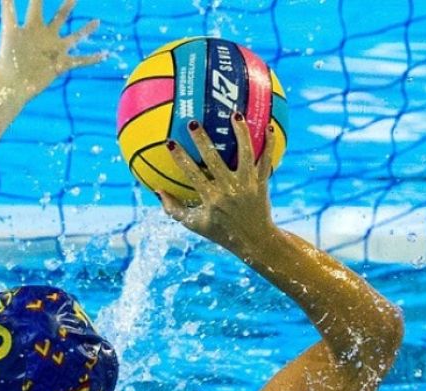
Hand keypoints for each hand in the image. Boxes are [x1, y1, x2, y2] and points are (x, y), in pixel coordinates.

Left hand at [0, 0, 105, 98]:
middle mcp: (45, 36)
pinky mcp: (60, 65)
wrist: (10, 84)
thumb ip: (8, 9)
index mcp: (32, 26)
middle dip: (68, 6)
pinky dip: (92, 58)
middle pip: (59, 17)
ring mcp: (54, 51)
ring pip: (74, 37)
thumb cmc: (6, 58)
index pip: (37, 4)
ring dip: (86, 30)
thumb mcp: (9, 30)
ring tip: (97, 22)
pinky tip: (104, 55)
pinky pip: (80, 61)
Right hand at [157, 114, 277, 252]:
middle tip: (193, 122)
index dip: (180, 158)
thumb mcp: (194, 224)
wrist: (255, 241)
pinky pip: (267, 159)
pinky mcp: (263, 183)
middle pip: (215, 160)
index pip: (192, 174)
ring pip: (246, 154)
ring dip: (241, 133)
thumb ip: (174, 208)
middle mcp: (229, 189)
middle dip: (203, 140)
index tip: (170, 142)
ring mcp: (248, 185)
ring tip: (236, 114)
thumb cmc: (220, 232)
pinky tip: (267, 125)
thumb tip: (156, 191)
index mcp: (211, 199)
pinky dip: (269, 143)